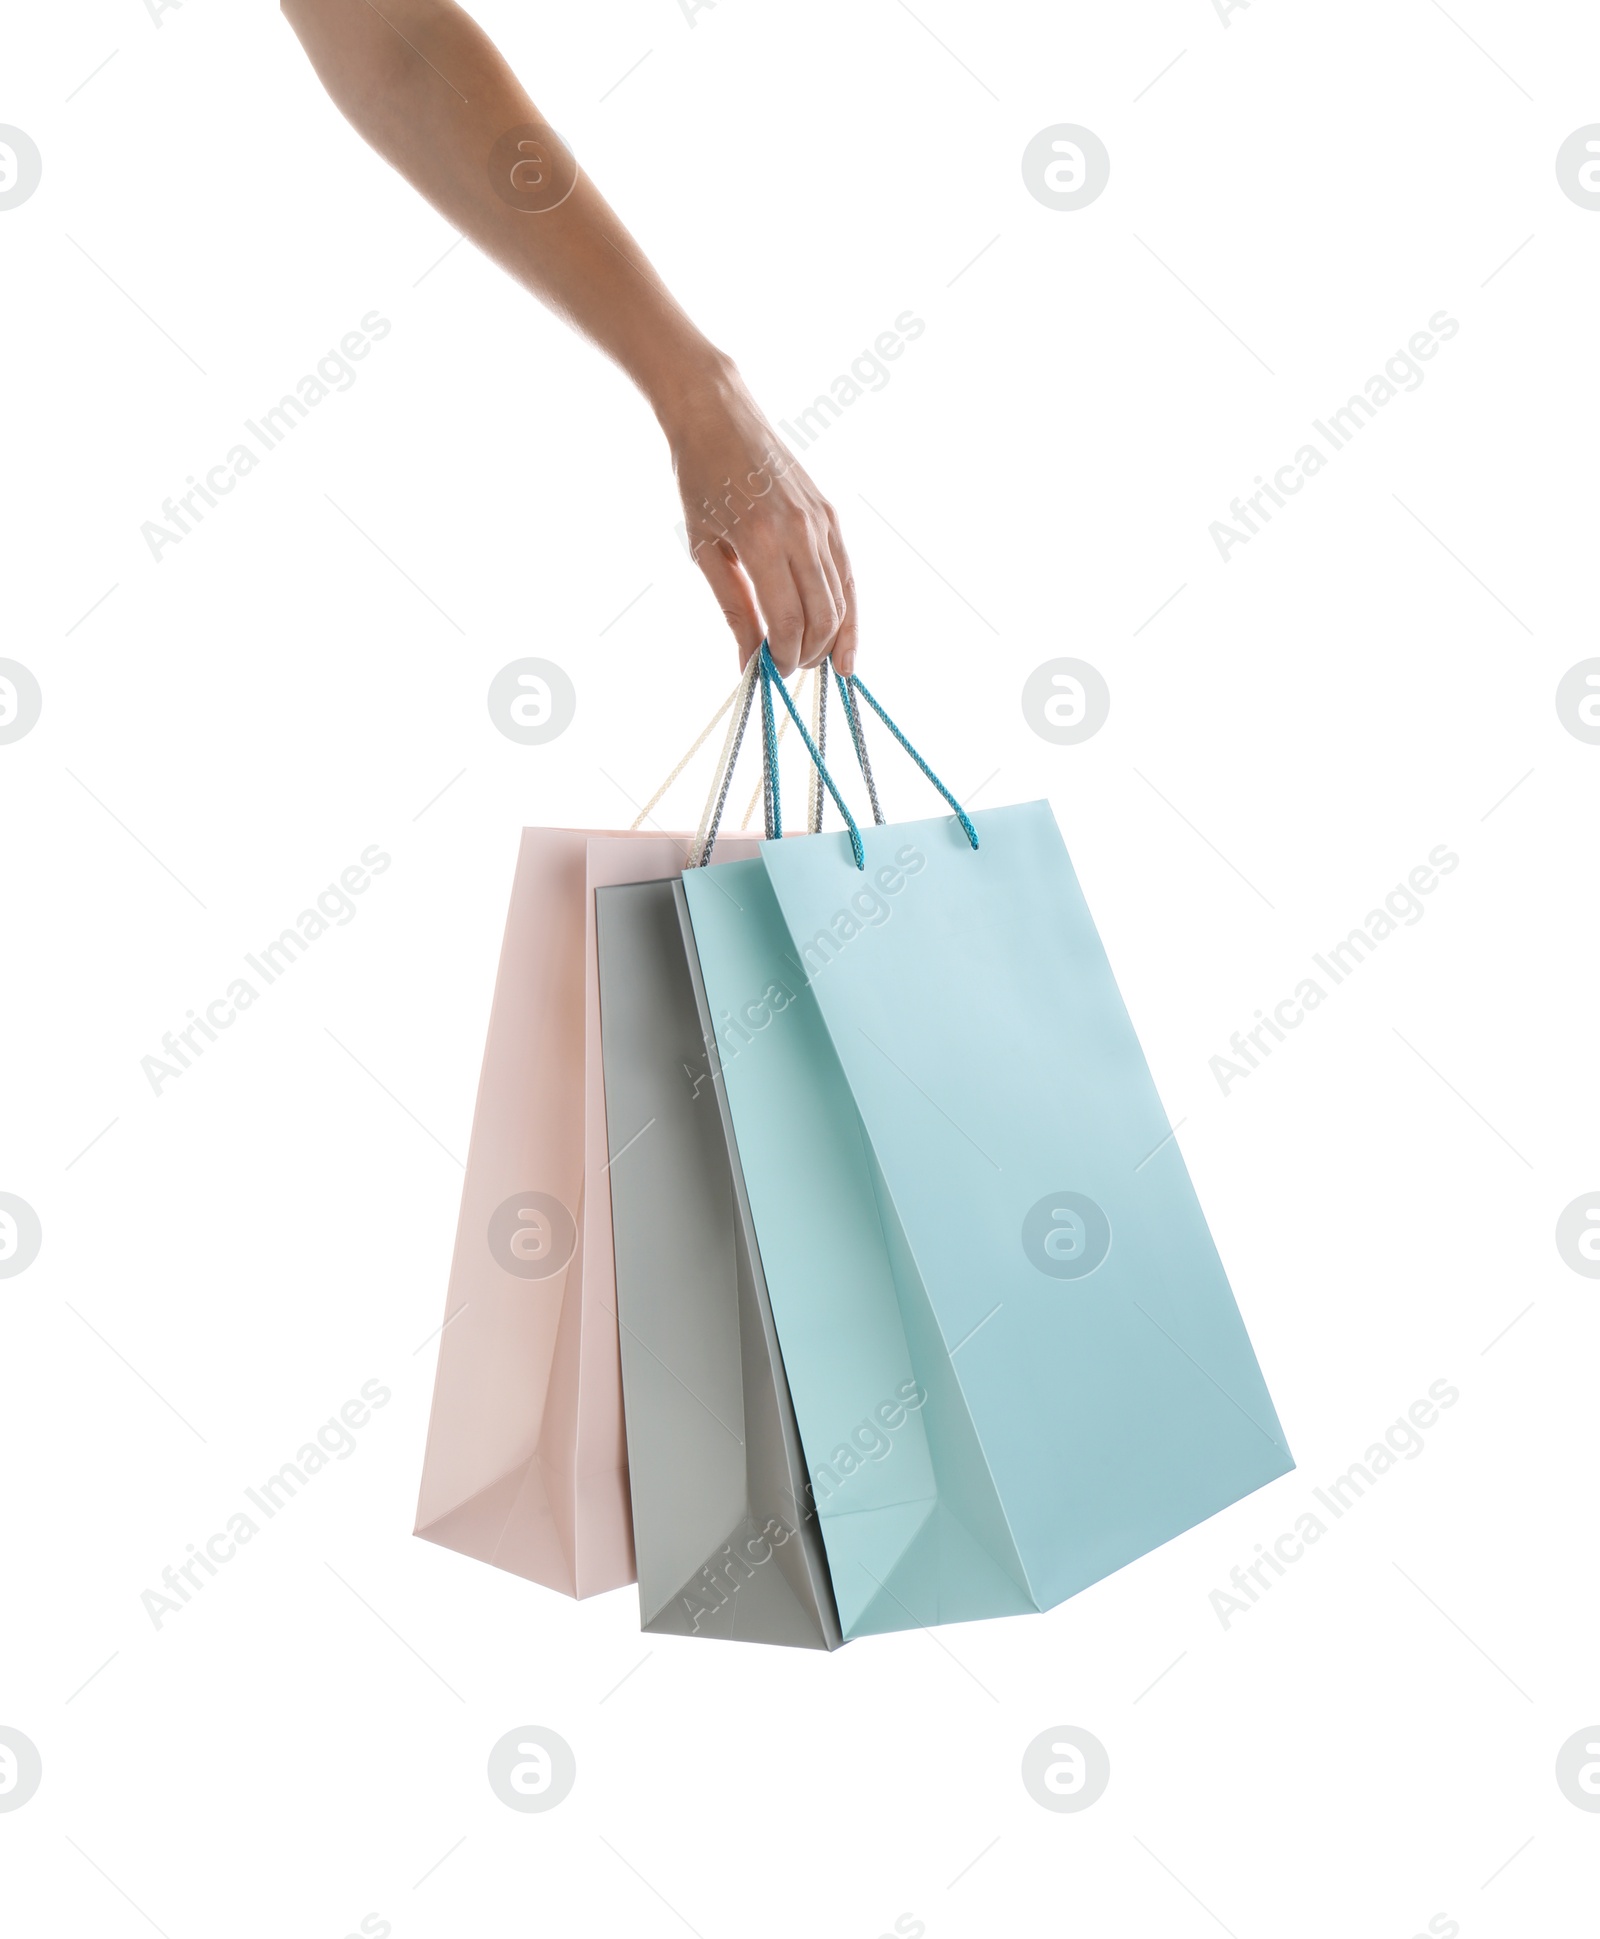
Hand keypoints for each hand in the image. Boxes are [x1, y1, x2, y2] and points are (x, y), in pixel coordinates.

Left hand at [661, 361, 857, 676]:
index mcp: (761, 541)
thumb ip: (732, 607)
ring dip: (832, 639)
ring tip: (816, 662)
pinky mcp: (831, 514)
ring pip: (843, 599)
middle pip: (822, 617)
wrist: (718, 415)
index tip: (768, 672)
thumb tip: (748, 661)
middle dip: (808, 654)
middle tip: (788, 670)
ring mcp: (821, 522)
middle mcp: (799, 532)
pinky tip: (843, 636)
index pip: (788, 622)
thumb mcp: (703, 549)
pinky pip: (846, 573)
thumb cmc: (700, 481)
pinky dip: (848, 609)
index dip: (782, 657)